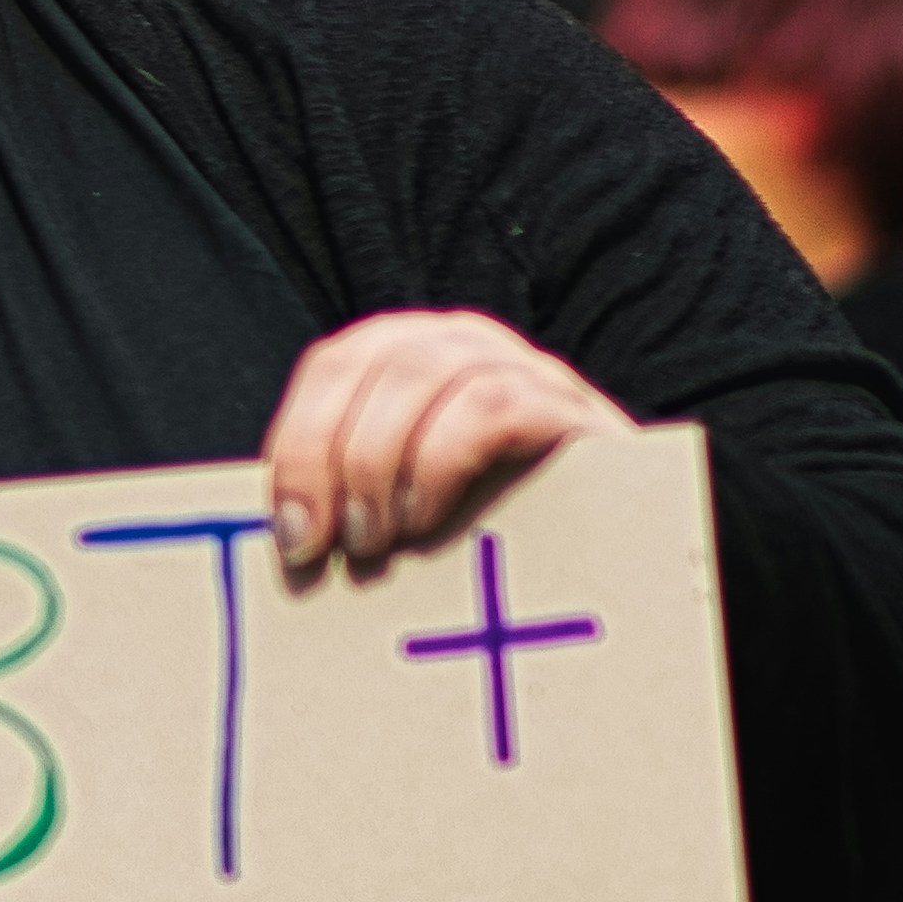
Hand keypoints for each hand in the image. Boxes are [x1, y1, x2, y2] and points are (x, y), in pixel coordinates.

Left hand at [260, 307, 620, 577]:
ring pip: (423, 374)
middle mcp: (467, 342)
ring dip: (379, 464)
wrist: (622, 560)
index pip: (335, 365)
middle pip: (370, 361)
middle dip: (324, 457)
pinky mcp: (569, 406)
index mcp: (414, 352)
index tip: (289, 529)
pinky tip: (425, 520)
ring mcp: (524, 364)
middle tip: (321, 547)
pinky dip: (440, 461)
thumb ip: (353, 493)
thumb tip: (281, 534)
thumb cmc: (500, 534)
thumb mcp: (412, 504)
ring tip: (375, 542)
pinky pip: (490, 404)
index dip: (297, 442)